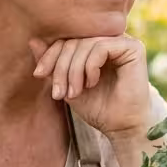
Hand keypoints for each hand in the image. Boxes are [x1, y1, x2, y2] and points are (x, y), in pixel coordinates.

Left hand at [30, 35, 151, 139]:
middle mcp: (110, 40)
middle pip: (74, 40)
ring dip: (73, 70)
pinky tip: (91, 83)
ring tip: (74, 92)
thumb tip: (33, 40)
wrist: (121, 127)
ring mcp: (123, 42)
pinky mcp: (133, 48)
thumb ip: (53, 65)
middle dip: (60, 66)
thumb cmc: (98, 108)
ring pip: (85, 44)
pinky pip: (101, 47)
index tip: (39, 74)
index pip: (66, 39)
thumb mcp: (67, 85)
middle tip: (58, 92)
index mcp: (96, 46)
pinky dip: (90, 66)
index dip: (50, 54)